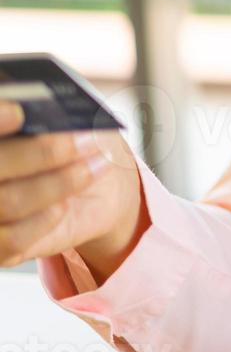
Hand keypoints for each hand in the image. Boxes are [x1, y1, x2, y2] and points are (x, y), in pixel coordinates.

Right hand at [0, 103, 145, 278]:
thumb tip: (62, 115)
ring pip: (8, 201)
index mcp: (1, 135)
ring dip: (58, 184)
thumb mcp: (80, 121)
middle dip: (42, 153)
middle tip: (86, 142)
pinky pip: (11, 239)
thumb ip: (61, 116)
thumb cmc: (82, 143)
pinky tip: (63, 206)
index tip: (20, 112)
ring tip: (94, 168)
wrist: (100, 188)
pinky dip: (43, 220)